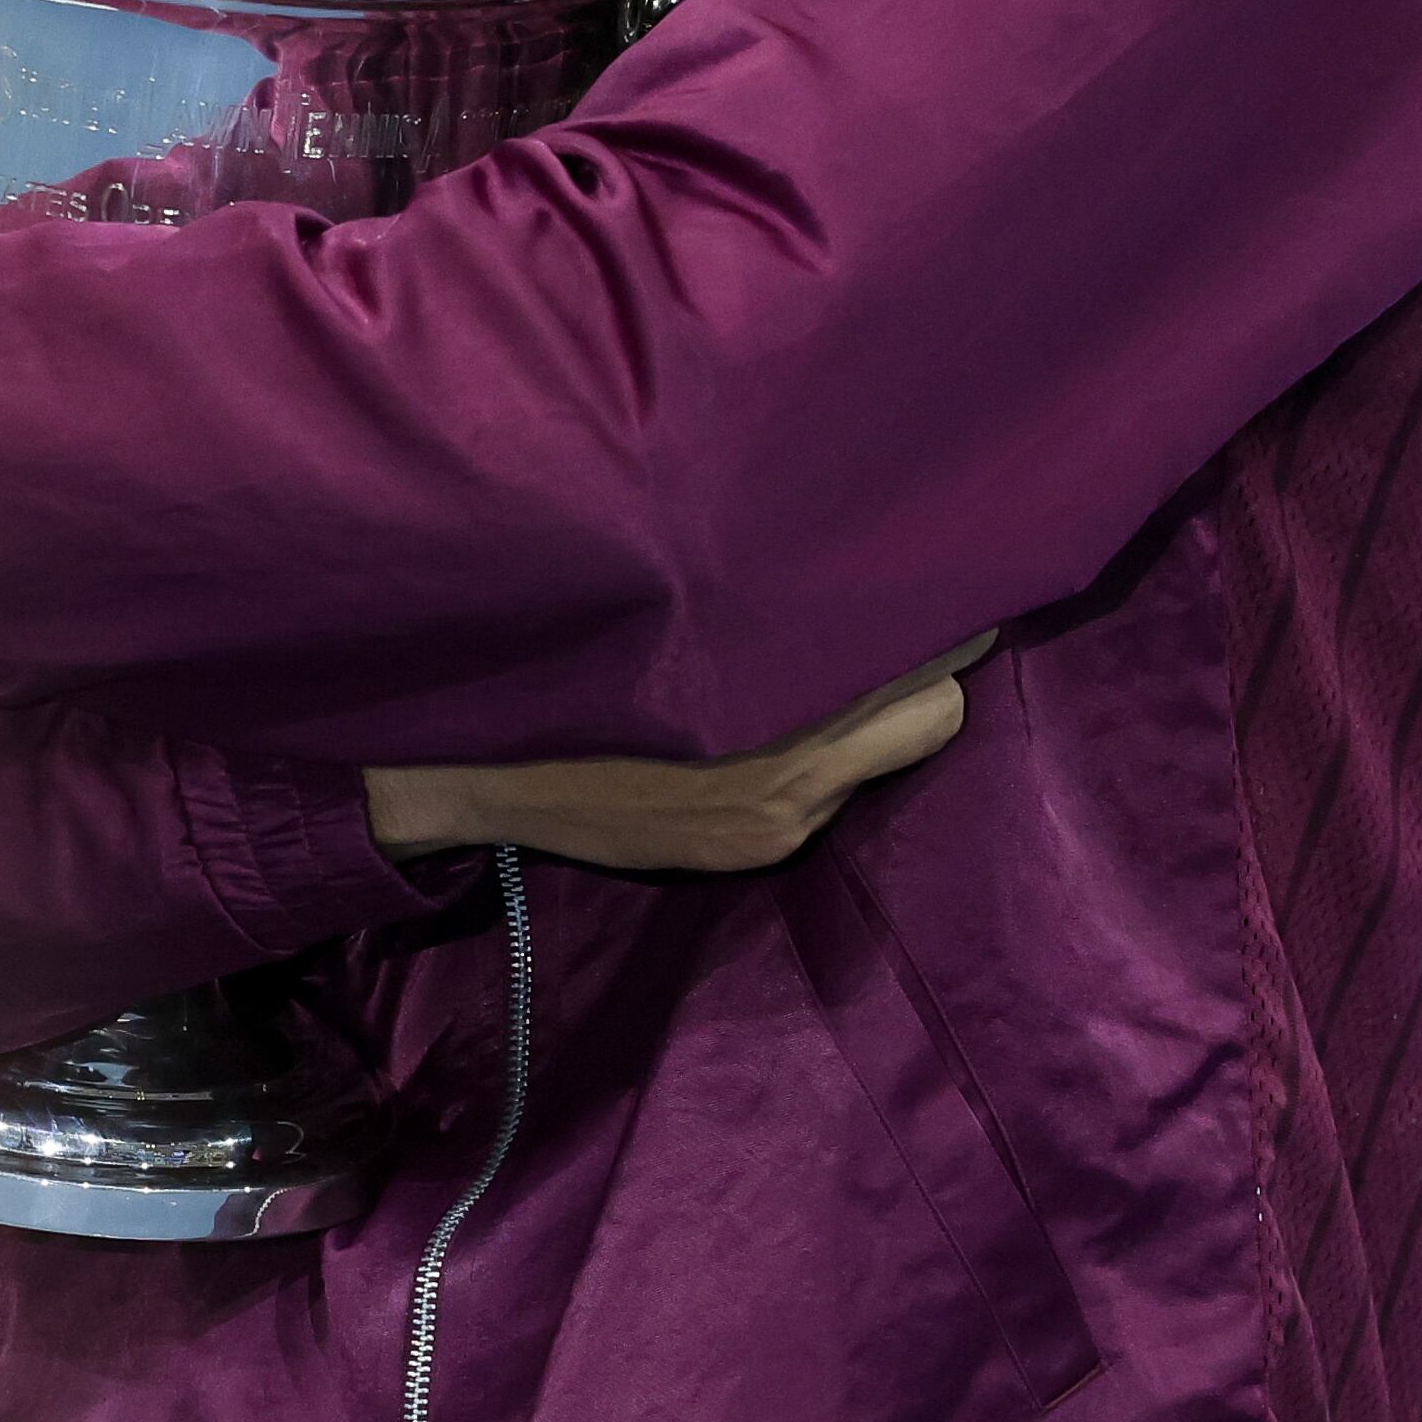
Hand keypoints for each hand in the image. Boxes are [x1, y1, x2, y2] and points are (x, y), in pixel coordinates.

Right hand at [364, 638, 992, 874]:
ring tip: (831, 672)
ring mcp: (782, 818)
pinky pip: (834, 792)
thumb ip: (766, 615)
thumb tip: (849, 574)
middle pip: (938, 712)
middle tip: (895, 624)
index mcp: (779, 703)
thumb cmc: (575, 673)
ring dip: (878, 717)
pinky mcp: (760, 846)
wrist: (482, 773)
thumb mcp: (671, 624)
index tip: (932, 581)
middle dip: (927, 671)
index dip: (938, 623)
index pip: (925, 667)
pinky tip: (774, 729)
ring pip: (889, 753)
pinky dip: (825, 761)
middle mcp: (799, 772)